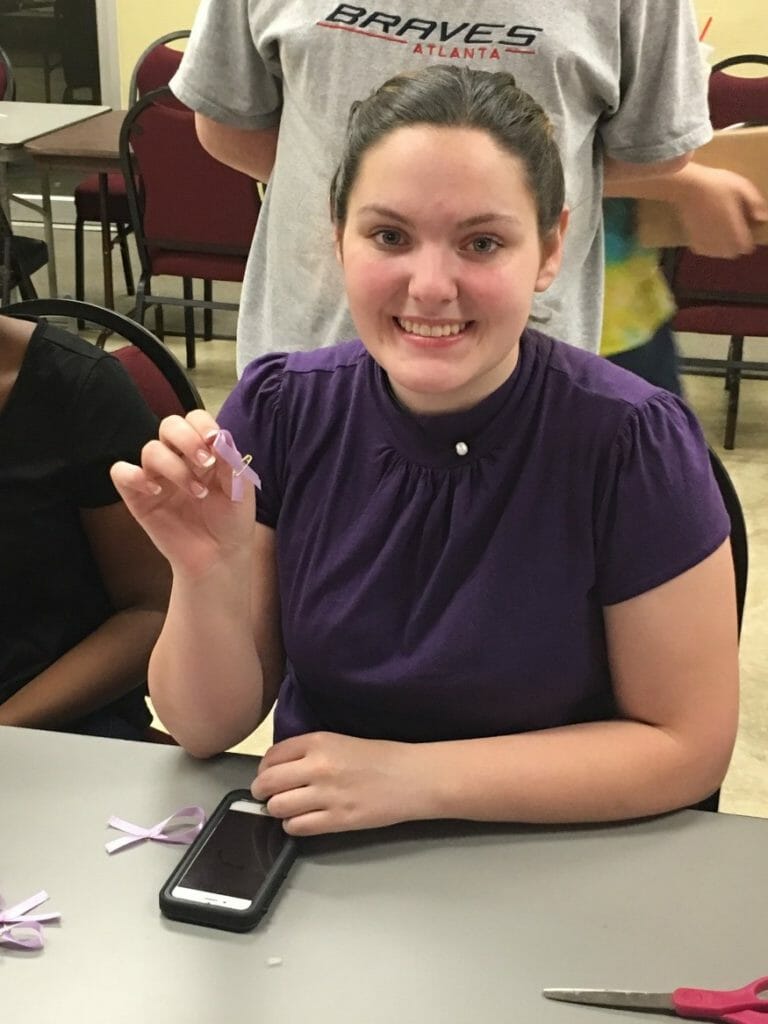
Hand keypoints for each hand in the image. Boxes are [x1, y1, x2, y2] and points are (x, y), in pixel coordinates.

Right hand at [110, 410, 256, 579]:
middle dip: (186, 438)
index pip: (194, 420)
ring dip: (174, 468)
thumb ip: (231, 462)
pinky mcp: (138, 497)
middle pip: (168, 425)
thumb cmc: (231, 521)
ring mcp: (157, 477)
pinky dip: (134, 476)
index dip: (202, 425)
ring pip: (150, 450)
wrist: (219, 557)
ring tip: (196, 492)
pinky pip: (121, 473)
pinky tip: (156, 492)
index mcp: (204, 451)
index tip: (214, 442)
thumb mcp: (241, 490)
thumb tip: (218, 436)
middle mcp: (178, 459)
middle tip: (205, 463)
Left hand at [252, 732, 427, 835]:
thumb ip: (308, 751)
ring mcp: (327, 795)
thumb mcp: (340, 740)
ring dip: (277, 810)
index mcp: (318, 741)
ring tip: (287, 809)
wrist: (412, 777)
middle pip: (268, 783)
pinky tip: (303, 820)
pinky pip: (297, 827)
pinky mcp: (337, 820)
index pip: (271, 756)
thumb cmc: (379, 757)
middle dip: (262, 791)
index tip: (268, 775)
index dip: (264, 769)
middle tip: (267, 796)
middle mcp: (318, 766)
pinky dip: (293, 826)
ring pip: (277, 807)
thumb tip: (277, 767)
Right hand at [673, 165, 767, 257]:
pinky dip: (708, 247)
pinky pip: (703, 250)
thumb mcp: (741, 186)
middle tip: (735, 235)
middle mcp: (719, 236)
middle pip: (731, 253)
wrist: (688, 185)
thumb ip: (755, 202)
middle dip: (735, 247)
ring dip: (722, 249)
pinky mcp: (693, 238)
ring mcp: (705, 238)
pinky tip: (709, 237)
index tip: (747, 235)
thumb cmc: (716, 183)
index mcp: (733, 225)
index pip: (744, 246)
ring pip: (718, 254)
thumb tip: (763, 218)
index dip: (748, 242)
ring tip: (722, 237)